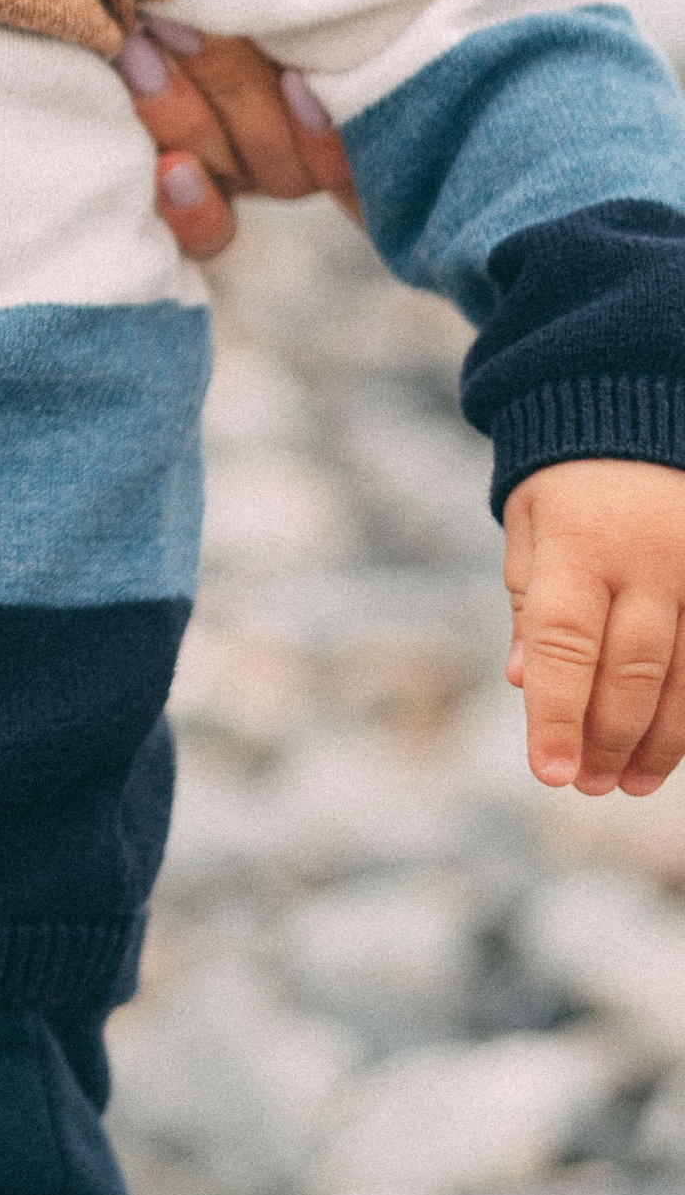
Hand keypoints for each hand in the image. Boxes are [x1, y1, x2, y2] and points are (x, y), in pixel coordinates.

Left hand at [117, 0, 476, 259]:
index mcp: (381, 46)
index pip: (397, 139)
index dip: (348, 131)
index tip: (303, 76)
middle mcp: (325, 108)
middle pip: (302, 167)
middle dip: (243, 107)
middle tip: (175, 26)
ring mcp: (250, 135)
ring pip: (242, 183)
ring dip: (192, 128)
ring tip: (136, 50)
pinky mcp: (178, 151)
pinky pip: (203, 225)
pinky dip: (189, 206)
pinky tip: (160, 167)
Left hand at [505, 459, 684, 793]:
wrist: (636, 407)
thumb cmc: (570, 481)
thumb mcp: (531, 526)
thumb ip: (529, 605)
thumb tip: (525, 683)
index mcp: (580, 543)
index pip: (565, 642)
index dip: (557, 714)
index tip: (548, 773)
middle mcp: (649, 558)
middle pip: (633, 669)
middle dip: (608, 739)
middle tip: (587, 786)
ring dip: (659, 740)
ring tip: (629, 782)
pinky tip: (673, 746)